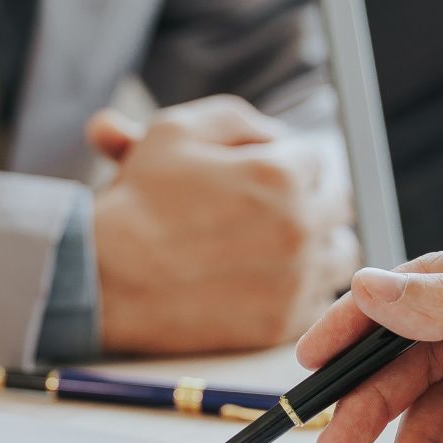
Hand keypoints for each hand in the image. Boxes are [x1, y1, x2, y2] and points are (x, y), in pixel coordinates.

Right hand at [87, 96, 357, 354]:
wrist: (101, 277)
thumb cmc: (135, 202)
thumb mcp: (176, 130)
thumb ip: (237, 119)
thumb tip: (275, 135)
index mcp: (281, 175)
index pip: (316, 159)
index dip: (287, 163)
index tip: (264, 177)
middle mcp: (300, 226)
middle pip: (338, 205)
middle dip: (311, 200)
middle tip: (279, 208)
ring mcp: (295, 279)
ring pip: (342, 255)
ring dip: (320, 245)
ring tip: (284, 244)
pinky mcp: (282, 322)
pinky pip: (321, 301)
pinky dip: (304, 291)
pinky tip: (271, 282)